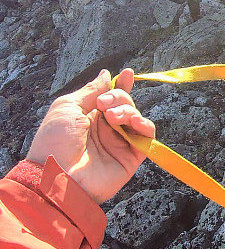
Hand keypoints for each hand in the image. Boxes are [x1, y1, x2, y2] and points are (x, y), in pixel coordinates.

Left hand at [26, 69, 154, 203]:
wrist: (57, 175)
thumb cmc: (55, 141)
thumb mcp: (67, 107)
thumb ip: (90, 90)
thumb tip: (106, 73)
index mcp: (90, 116)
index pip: (111, 97)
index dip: (121, 85)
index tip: (127, 73)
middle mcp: (106, 128)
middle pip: (126, 104)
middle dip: (119, 97)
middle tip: (103, 105)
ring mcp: (119, 142)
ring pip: (136, 117)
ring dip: (128, 111)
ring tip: (112, 117)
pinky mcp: (131, 157)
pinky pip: (146, 137)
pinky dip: (145, 126)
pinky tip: (135, 123)